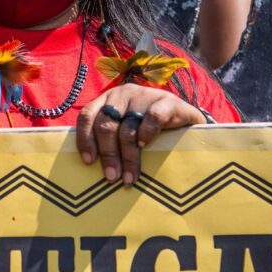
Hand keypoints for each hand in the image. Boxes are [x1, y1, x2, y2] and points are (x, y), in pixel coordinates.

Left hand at [76, 84, 205, 184]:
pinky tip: (145, 146)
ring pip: (128, 128)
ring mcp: (144, 95)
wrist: (186, 120)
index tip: (89, 162)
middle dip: (108, 154)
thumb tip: (92, 168)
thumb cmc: (150, 129)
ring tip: (129, 177)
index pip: (87, 115)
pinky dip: (147, 133)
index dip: (85, 139)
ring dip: (128, 156)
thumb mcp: (126, 129)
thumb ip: (110, 139)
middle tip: (111, 177)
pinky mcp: (167, 100)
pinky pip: (152, 117)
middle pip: (106, 125)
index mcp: (108, 99)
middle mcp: (123, 94)